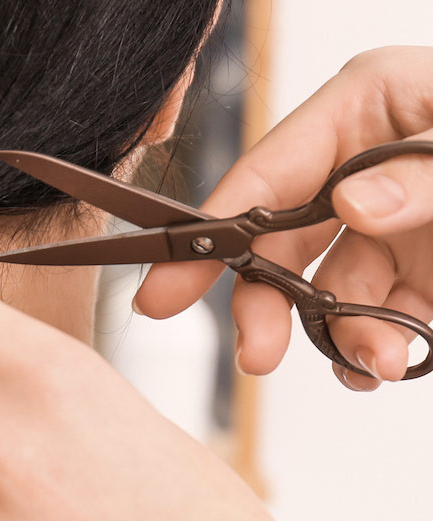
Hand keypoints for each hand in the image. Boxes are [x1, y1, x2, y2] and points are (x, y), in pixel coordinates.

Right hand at [135, 46, 432, 390]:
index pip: (270, 168)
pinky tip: (389, 362)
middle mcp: (367, 164)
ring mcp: (395, 218)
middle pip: (282, 236)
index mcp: (372, 105)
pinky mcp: (425, 267)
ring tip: (376, 363)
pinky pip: (381, 313)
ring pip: (330, 286)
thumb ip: (425, 174)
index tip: (166, 287)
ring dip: (341, 333)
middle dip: (267, 301)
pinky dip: (379, 347)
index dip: (211, 230)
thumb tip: (354, 206)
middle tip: (257, 356)